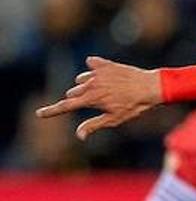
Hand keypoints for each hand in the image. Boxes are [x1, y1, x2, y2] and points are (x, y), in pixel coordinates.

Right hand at [35, 57, 162, 139]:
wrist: (151, 87)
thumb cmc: (134, 106)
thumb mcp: (114, 119)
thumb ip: (94, 125)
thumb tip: (78, 136)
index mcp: (90, 99)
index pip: (66, 106)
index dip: (52, 111)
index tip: (40, 113)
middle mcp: (90, 84)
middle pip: (73, 93)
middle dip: (78, 98)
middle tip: (98, 102)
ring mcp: (97, 73)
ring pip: (81, 79)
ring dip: (86, 85)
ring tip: (107, 90)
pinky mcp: (105, 64)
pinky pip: (92, 64)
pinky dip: (94, 68)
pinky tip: (103, 73)